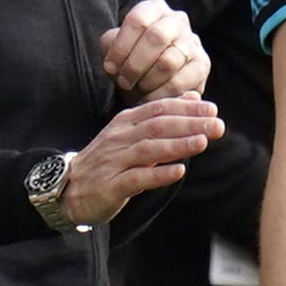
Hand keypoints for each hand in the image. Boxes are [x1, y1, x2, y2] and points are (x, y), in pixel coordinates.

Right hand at [62, 98, 224, 226]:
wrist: (67, 189)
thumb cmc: (107, 162)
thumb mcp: (131, 135)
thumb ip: (161, 118)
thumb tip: (193, 97)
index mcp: (125, 122)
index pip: (158, 109)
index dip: (186, 108)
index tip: (212, 109)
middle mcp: (120, 138)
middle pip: (157, 126)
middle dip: (189, 124)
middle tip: (217, 125)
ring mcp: (114, 161)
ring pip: (148, 149)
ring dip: (177, 145)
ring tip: (202, 142)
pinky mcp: (111, 185)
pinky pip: (137, 178)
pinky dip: (158, 174)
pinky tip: (178, 171)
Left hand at [99, 0, 209, 99]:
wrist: (152, 83)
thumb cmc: (130, 60)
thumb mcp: (114, 48)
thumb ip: (110, 47)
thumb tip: (113, 63)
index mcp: (155, 8)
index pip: (137, 20)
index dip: (120, 47)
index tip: (109, 68)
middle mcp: (178, 20)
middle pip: (156, 37)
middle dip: (134, 65)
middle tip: (124, 81)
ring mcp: (193, 42)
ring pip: (168, 61)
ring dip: (147, 81)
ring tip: (137, 89)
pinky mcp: (202, 65)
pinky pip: (179, 82)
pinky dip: (159, 94)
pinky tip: (149, 98)